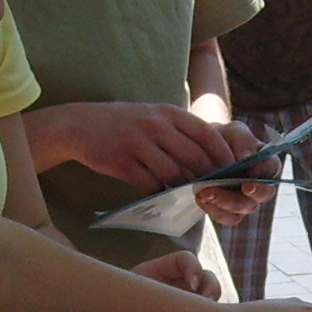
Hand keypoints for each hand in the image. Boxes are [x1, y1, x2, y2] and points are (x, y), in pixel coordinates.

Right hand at [45, 102, 255, 191]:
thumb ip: (178, 133)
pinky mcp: (122, 163)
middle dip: (209, 177)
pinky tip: (164, 198)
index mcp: (168, 113)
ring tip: (192, 197)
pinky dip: (160, 194)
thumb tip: (209, 160)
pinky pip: (150, 184)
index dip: (223, 155)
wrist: (78, 125)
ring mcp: (138, 144)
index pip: (206, 134)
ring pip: (174, 174)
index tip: (233, 171)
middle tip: (217, 191)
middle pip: (194, 157)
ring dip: (185, 189)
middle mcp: (155, 125)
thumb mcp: (152, 116)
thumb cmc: (122, 123)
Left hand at [82, 253, 221, 311]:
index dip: (192, 267)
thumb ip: (136, 291)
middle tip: (206, 298)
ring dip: (214, 300)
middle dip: (210, 284)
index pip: (185, 259)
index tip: (191, 283)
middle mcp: (176, 285)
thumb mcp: (124, 295)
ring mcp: (185, 304)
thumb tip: (145, 293)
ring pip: (210, 295)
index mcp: (161, 271)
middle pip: (205, 276)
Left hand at [194, 117, 274, 226]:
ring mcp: (245, 200)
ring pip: (243, 208)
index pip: (272, 168)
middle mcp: (259, 184)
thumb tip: (247, 157)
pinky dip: (214, 209)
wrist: (197, 152)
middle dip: (252, 191)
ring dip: (226, 202)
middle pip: (263, 194)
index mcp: (264, 163)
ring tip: (206, 192)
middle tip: (239, 187)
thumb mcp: (232, 132)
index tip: (251, 171)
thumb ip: (242, 141)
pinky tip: (201, 198)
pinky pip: (226, 217)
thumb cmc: (221, 139)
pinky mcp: (228, 211)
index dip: (264, 171)